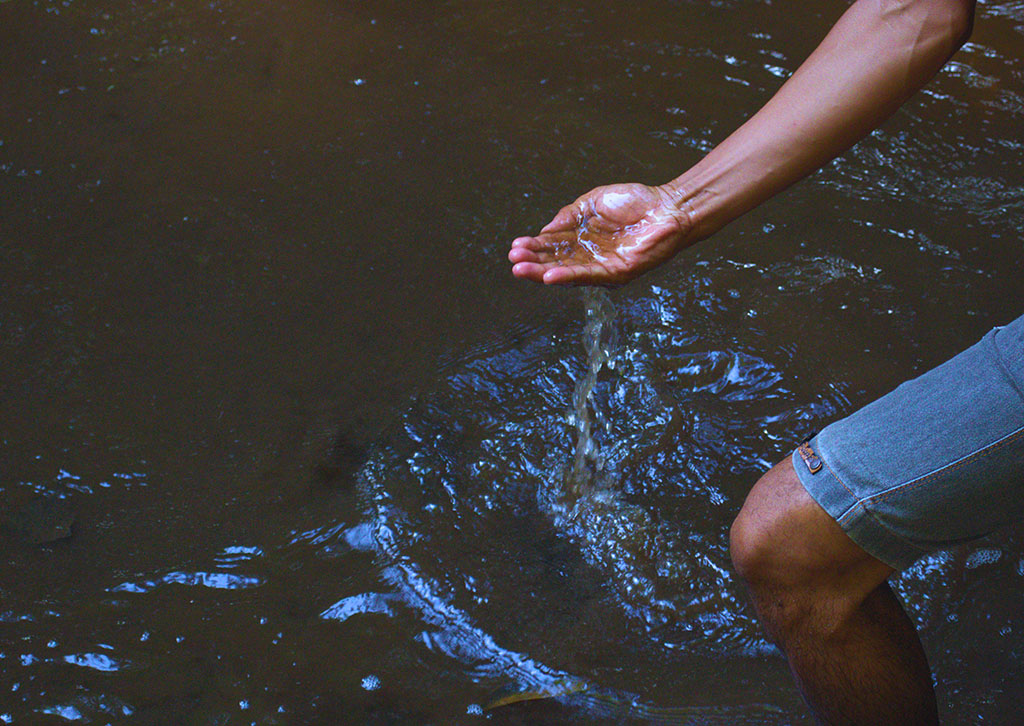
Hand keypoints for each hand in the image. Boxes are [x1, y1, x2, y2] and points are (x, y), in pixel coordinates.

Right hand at [508, 183, 693, 285]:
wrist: (669, 206)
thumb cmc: (636, 201)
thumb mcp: (593, 202)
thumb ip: (569, 215)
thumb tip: (544, 230)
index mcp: (583, 238)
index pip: (553, 246)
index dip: (535, 247)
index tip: (515, 247)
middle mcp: (591, 255)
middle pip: (556, 262)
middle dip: (534, 263)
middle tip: (513, 263)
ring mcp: (603, 266)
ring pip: (568, 272)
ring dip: (544, 273)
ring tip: (521, 271)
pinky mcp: (618, 273)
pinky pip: (590, 276)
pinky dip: (568, 277)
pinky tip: (550, 276)